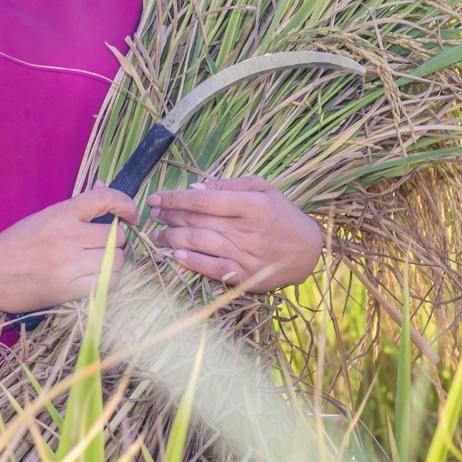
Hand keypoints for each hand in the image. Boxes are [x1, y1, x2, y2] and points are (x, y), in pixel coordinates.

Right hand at [0, 180, 139, 314]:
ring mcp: (68, 265)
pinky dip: (109, 281)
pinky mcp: (68, 290)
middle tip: (106, 246)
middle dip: (117, 241)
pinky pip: (107, 284)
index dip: (126, 204)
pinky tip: (98, 279)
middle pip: (116, 236)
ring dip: (115, 262)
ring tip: (102, 263)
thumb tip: (105, 189)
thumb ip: (76, 210)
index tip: (130, 215)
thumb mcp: (43, 218)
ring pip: (117, 261)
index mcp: (59, 214)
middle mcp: (67, 237)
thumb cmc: (15, 245)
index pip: (105, 198)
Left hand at [145, 173, 322, 293]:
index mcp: (252, 205)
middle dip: (169, 216)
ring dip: (173, 238)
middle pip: (198, 221)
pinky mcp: (246, 276)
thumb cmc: (283, 216)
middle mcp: (247, 230)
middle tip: (153, 214)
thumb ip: (230, 185)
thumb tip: (196, 188)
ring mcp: (246, 255)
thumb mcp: (264, 190)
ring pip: (200, 244)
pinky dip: (193, 262)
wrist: (308, 251)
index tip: (156, 197)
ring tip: (156, 235)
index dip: (175, 198)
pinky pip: (214, 269)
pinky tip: (176, 255)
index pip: (204, 200)